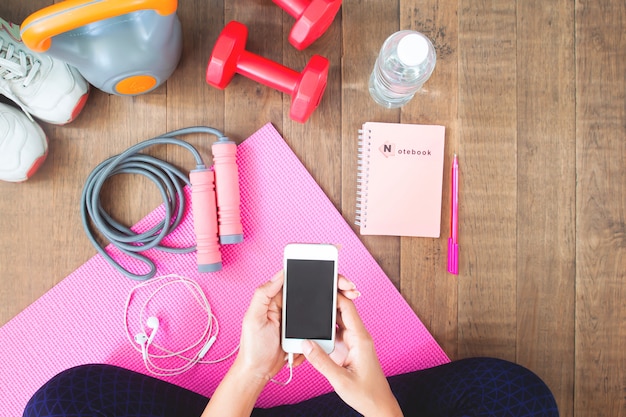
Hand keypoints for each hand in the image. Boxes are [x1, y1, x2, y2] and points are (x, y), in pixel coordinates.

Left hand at [234, 272, 360, 382]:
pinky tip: (343, 312)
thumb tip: (279, 274)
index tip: (331, 270)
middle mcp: (288, 305)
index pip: (298, 279)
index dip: (315, 271)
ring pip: (320, 303)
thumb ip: (263, 294)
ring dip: (336, 298)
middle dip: (333, 284)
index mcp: (276, 298)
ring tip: (351, 295)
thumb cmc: (252, 347)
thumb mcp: (253, 317)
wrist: (259, 371)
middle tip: (349, 286)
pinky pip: (320, 320)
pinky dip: (332, 315)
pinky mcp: (304, 331)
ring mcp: (298, 318)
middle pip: (314, 289)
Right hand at [302, 294, 402, 416]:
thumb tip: (304, 344)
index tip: (320, 284)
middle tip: (307, 296)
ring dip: (321, 320)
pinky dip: (322, 334)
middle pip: (339, 312)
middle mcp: (356, 337)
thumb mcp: (340, 379)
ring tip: (304, 313)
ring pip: (334, 324)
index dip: (335, 294)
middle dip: (324, 303)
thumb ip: (321, 361)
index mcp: (360, 338)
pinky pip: (333, 336)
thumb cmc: (366, 394)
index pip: (347, 307)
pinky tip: (309, 334)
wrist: (378, 407)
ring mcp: (351, 343)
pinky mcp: (347, 350)